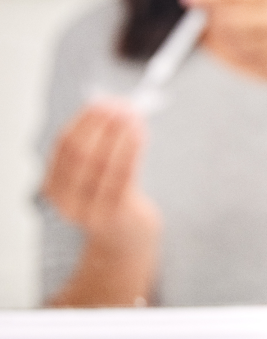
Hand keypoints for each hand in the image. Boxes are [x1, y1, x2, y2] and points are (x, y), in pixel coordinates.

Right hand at [42, 99, 159, 246]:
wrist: (126, 236)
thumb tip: (112, 104)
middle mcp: (65, 199)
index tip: (102, 102)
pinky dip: (130, 150)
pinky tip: (139, 134)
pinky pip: (122, 177)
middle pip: (81, 153)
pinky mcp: (113, 214)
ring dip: (118, 135)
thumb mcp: (96, 171)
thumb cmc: (112, 194)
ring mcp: (88, 209)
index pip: (64, 145)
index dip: (83, 121)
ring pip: (101, 164)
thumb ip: (98, 143)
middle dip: (101, 125)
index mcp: (55, 184)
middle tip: (120, 106)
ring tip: (133, 116)